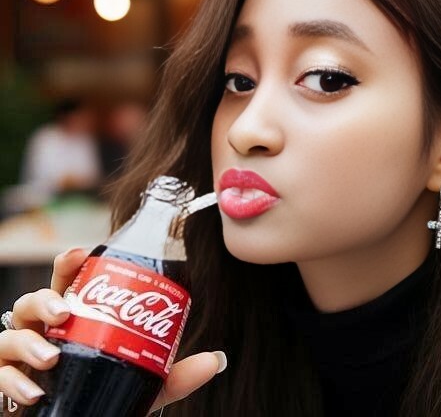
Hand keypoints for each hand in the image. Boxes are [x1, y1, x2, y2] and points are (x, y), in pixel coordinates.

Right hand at [0, 247, 226, 411]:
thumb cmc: (108, 392)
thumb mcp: (143, 381)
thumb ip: (176, 373)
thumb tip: (216, 359)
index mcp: (77, 319)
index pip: (68, 283)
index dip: (69, 264)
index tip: (78, 252)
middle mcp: (47, 332)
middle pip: (34, 300)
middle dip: (45, 298)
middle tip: (66, 310)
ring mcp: (24, 357)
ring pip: (11, 333)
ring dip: (29, 341)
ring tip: (53, 356)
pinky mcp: (8, 384)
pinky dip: (12, 381)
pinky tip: (35, 390)